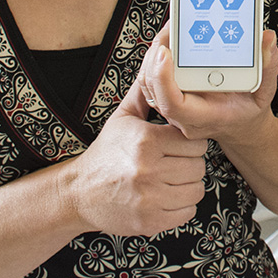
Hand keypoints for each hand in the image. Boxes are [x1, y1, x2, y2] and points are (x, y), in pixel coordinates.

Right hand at [62, 57, 207, 237]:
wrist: (79, 192)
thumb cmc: (106, 152)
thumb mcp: (123, 118)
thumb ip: (145, 90)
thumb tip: (158, 55)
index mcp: (146, 141)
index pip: (194, 142)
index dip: (189, 143)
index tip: (177, 144)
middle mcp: (148, 170)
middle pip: (198, 166)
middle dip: (189, 163)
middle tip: (172, 162)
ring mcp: (149, 199)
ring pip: (196, 190)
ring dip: (187, 185)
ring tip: (169, 178)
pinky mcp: (150, 222)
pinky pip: (187, 212)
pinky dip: (180, 206)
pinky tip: (164, 196)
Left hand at [141, 22, 277, 146]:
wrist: (240, 126)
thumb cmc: (248, 111)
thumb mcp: (265, 92)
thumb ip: (268, 68)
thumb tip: (266, 39)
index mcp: (204, 117)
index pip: (172, 103)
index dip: (163, 78)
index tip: (166, 52)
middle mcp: (183, 115)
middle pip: (154, 88)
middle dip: (156, 55)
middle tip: (172, 27)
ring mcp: (173, 108)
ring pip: (148, 83)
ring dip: (154, 54)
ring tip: (171, 29)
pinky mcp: (169, 96)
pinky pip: (151, 80)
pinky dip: (155, 58)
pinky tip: (169, 39)